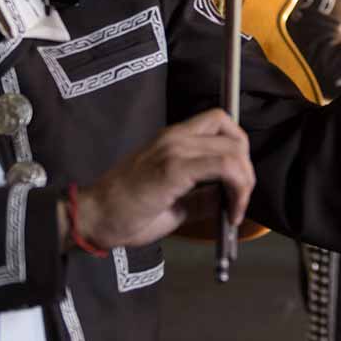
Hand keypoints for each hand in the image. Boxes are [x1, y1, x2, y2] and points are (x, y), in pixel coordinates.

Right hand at [69, 109, 253, 249]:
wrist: (93, 218)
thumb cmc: (126, 212)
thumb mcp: (174, 201)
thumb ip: (202, 195)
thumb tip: (230, 198)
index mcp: (173, 139)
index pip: (220, 122)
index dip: (239, 150)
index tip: (238, 184)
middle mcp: (175, 137)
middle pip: (233, 134)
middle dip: (247, 170)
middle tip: (239, 200)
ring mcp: (173, 149)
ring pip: (233, 149)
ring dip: (245, 181)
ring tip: (235, 209)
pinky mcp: (173, 169)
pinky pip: (223, 166)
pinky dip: (238, 189)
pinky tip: (229, 213)